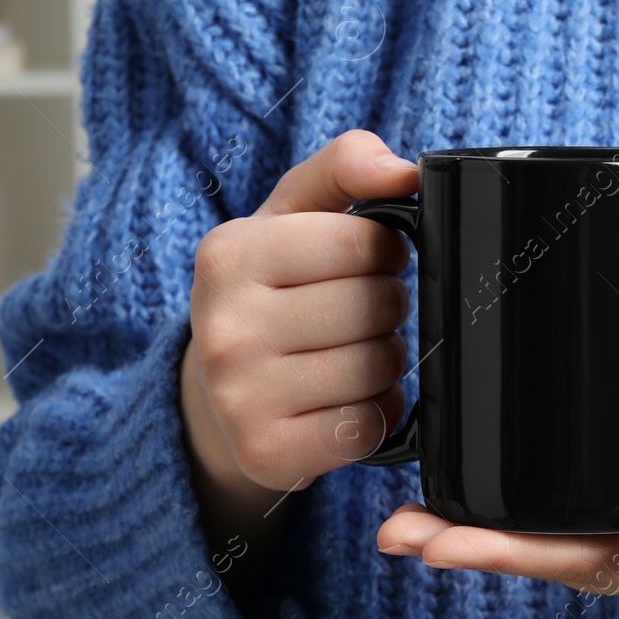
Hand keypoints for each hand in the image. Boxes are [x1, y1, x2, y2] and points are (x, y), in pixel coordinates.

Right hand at [180, 130, 418, 549]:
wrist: (217, 393)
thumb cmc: (273, 289)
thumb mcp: (294, 214)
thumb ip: (346, 166)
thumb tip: (401, 169)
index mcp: (229, 253)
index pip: (364, 242)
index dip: (385, 252)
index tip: (366, 261)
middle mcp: (222, 326)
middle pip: (376, 307)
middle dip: (386, 307)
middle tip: (359, 313)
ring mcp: (239, 396)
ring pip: (376, 368)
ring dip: (385, 361)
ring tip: (352, 353)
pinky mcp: (266, 452)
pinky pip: (366, 427)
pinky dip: (375, 414)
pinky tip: (347, 400)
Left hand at [375, 390, 618, 602]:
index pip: (576, 561)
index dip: (501, 549)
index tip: (433, 537)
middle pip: (553, 557)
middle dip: (472, 544)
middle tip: (394, 528)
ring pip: (565, 540)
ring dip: (494, 530)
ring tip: (423, 516)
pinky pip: (592, 516)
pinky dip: (538, 509)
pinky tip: (504, 494)